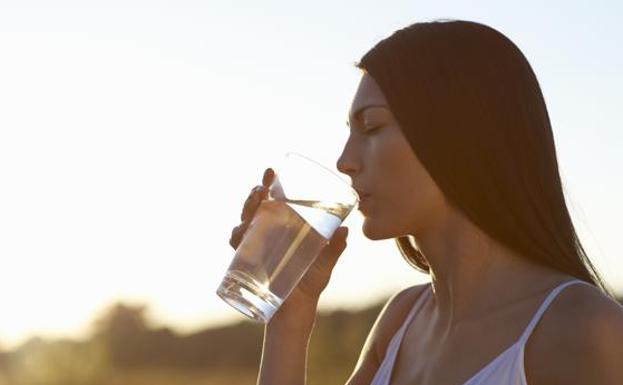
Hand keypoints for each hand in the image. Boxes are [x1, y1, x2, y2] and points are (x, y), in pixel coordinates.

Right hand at [229, 168, 349, 318]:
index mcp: (284, 228)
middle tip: (262, 186)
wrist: (296, 311)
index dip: (270, 185)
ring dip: (246, 209)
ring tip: (255, 200)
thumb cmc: (310, 283)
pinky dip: (236, 237)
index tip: (271, 170)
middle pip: (256, 208)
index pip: (274, 201)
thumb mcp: (325, 263)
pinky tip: (239, 232)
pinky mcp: (248, 263)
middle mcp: (266, 234)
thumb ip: (334, 248)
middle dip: (256, 194)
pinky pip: (237, 247)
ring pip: (244, 222)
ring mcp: (256, 248)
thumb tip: (345, 230)